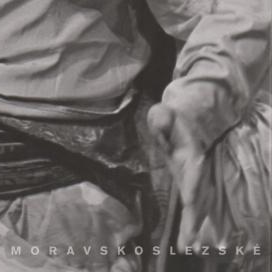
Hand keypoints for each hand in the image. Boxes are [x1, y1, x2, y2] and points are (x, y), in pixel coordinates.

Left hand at [147, 103, 213, 251]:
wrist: (185, 121)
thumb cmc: (170, 117)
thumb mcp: (163, 112)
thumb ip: (161, 117)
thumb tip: (161, 120)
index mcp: (191, 153)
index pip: (194, 172)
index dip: (193, 185)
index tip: (190, 200)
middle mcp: (195, 170)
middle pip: (198, 197)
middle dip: (194, 219)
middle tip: (188, 242)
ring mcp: (193, 179)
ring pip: (197, 206)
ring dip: (193, 226)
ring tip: (187, 246)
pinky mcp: (189, 185)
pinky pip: (193, 207)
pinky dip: (192, 223)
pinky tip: (188, 240)